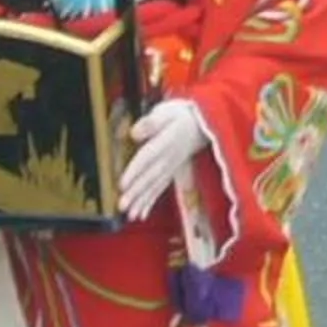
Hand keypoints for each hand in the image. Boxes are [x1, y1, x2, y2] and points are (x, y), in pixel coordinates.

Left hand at [118, 97, 210, 221]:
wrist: (204, 122)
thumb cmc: (182, 114)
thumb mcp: (167, 111)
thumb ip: (151, 122)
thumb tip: (134, 132)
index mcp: (167, 141)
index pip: (148, 157)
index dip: (135, 171)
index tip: (122, 184)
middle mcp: (170, 158)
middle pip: (151, 176)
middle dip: (136, 193)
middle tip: (122, 206)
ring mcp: (171, 167)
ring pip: (155, 186)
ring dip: (142, 201)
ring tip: (130, 215)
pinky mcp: (171, 172)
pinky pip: (161, 188)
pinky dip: (151, 202)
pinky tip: (141, 214)